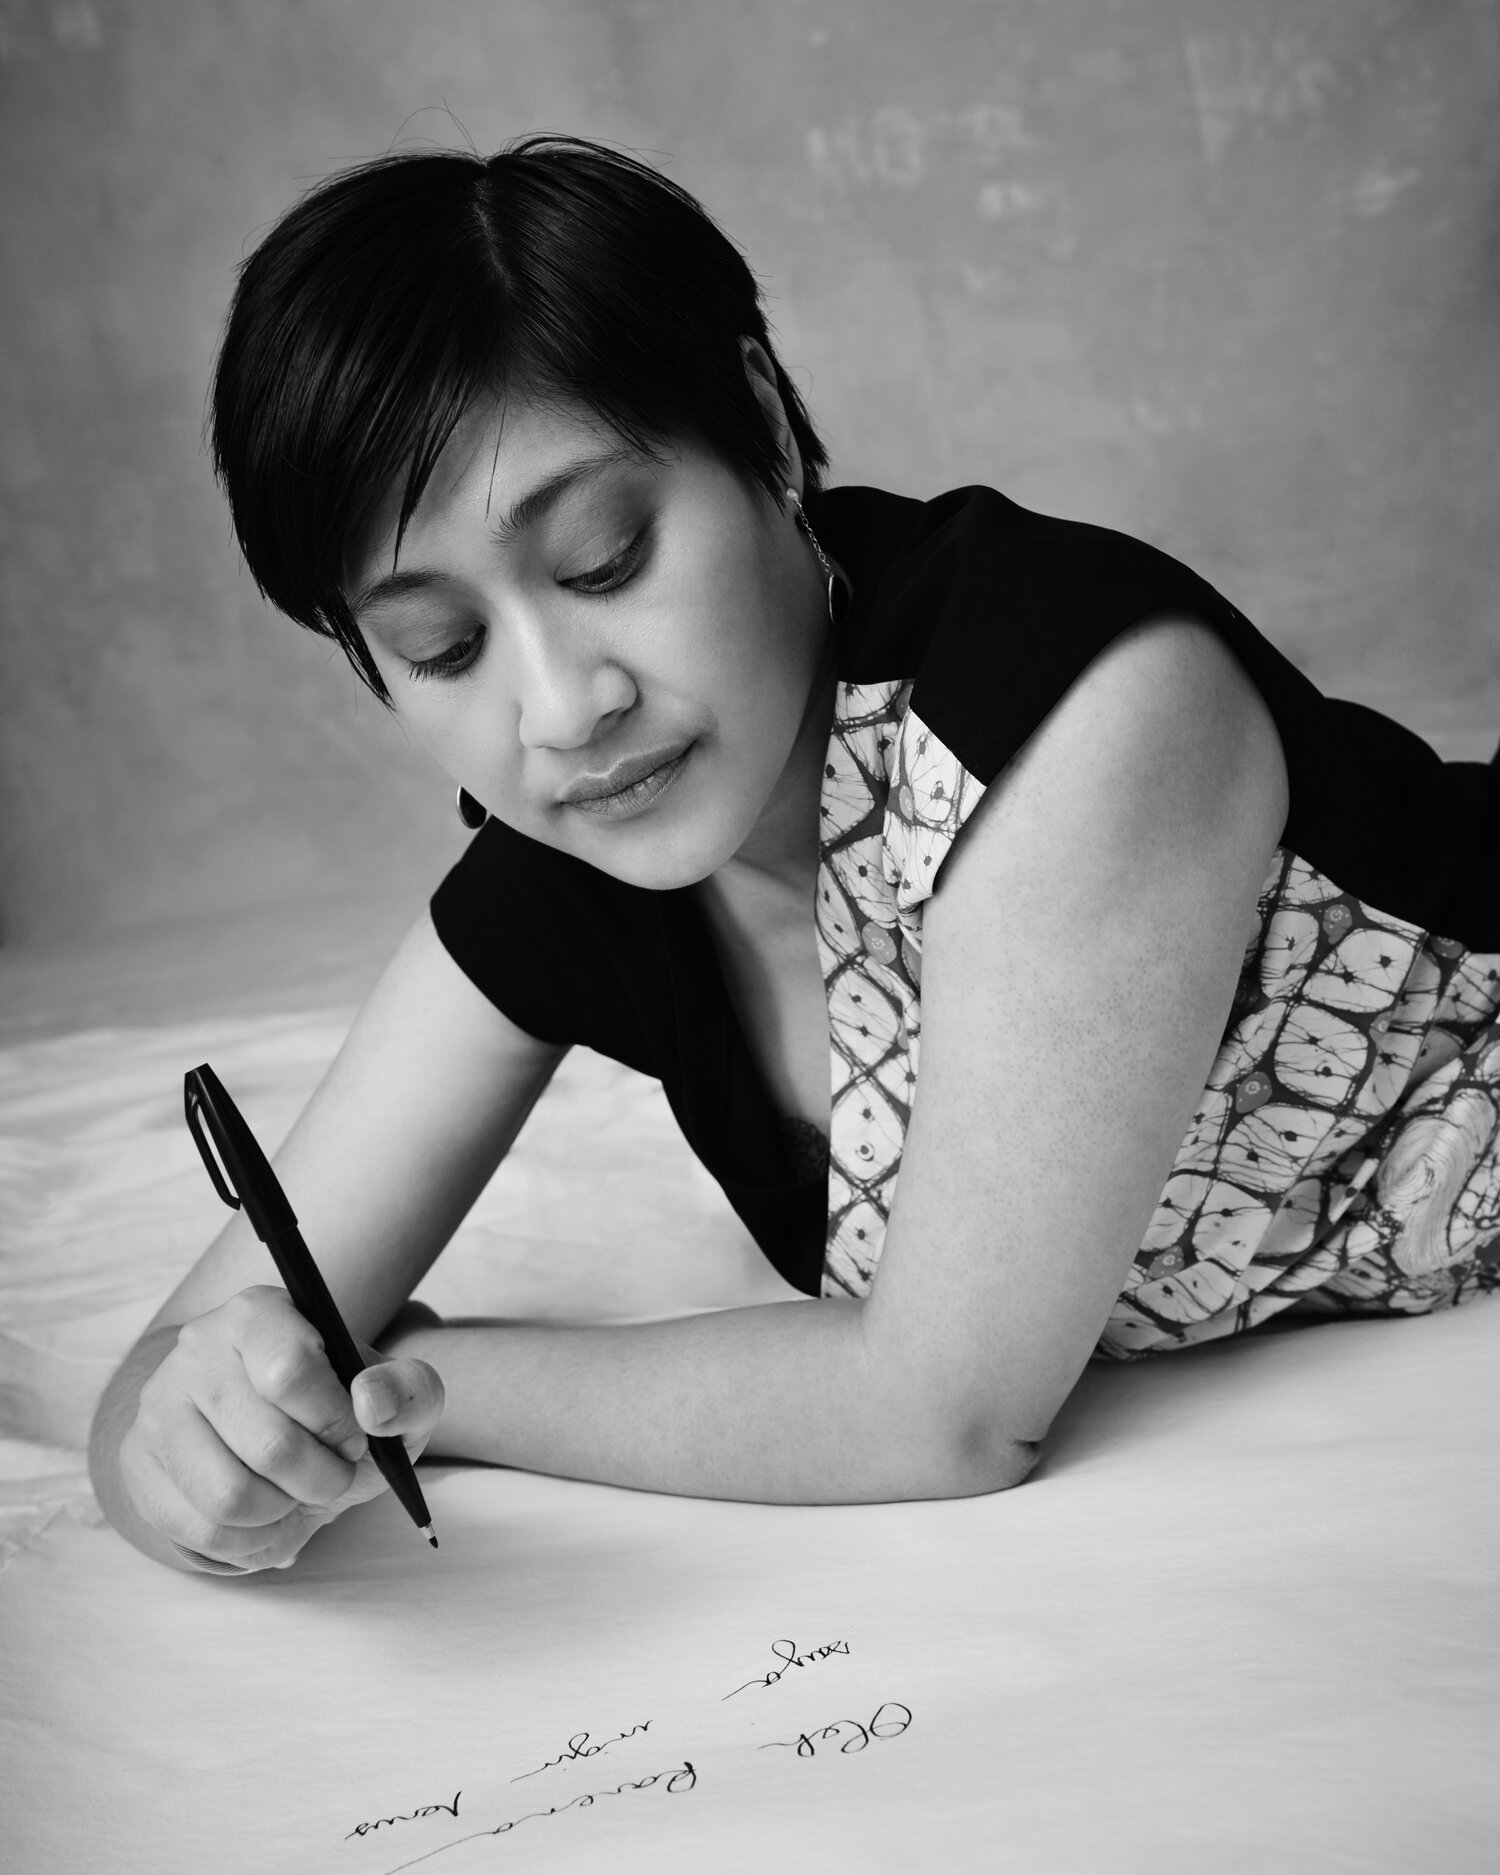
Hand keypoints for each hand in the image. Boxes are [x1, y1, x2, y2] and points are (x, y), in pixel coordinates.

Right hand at [117, 1285, 443, 1573]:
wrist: (283, 1440)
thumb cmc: (344, 1410)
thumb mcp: (397, 1395)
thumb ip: (407, 1390)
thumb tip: (371, 1404)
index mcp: (261, 1313)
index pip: (289, 1370)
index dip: (335, 1421)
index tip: (355, 1434)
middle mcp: (198, 1348)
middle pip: (268, 1445)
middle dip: (322, 1477)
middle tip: (333, 1471)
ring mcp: (159, 1407)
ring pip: (229, 1496)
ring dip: (285, 1511)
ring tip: (298, 1492)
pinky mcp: (139, 1464)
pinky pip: (201, 1531)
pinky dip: (251, 1539)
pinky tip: (268, 1515)